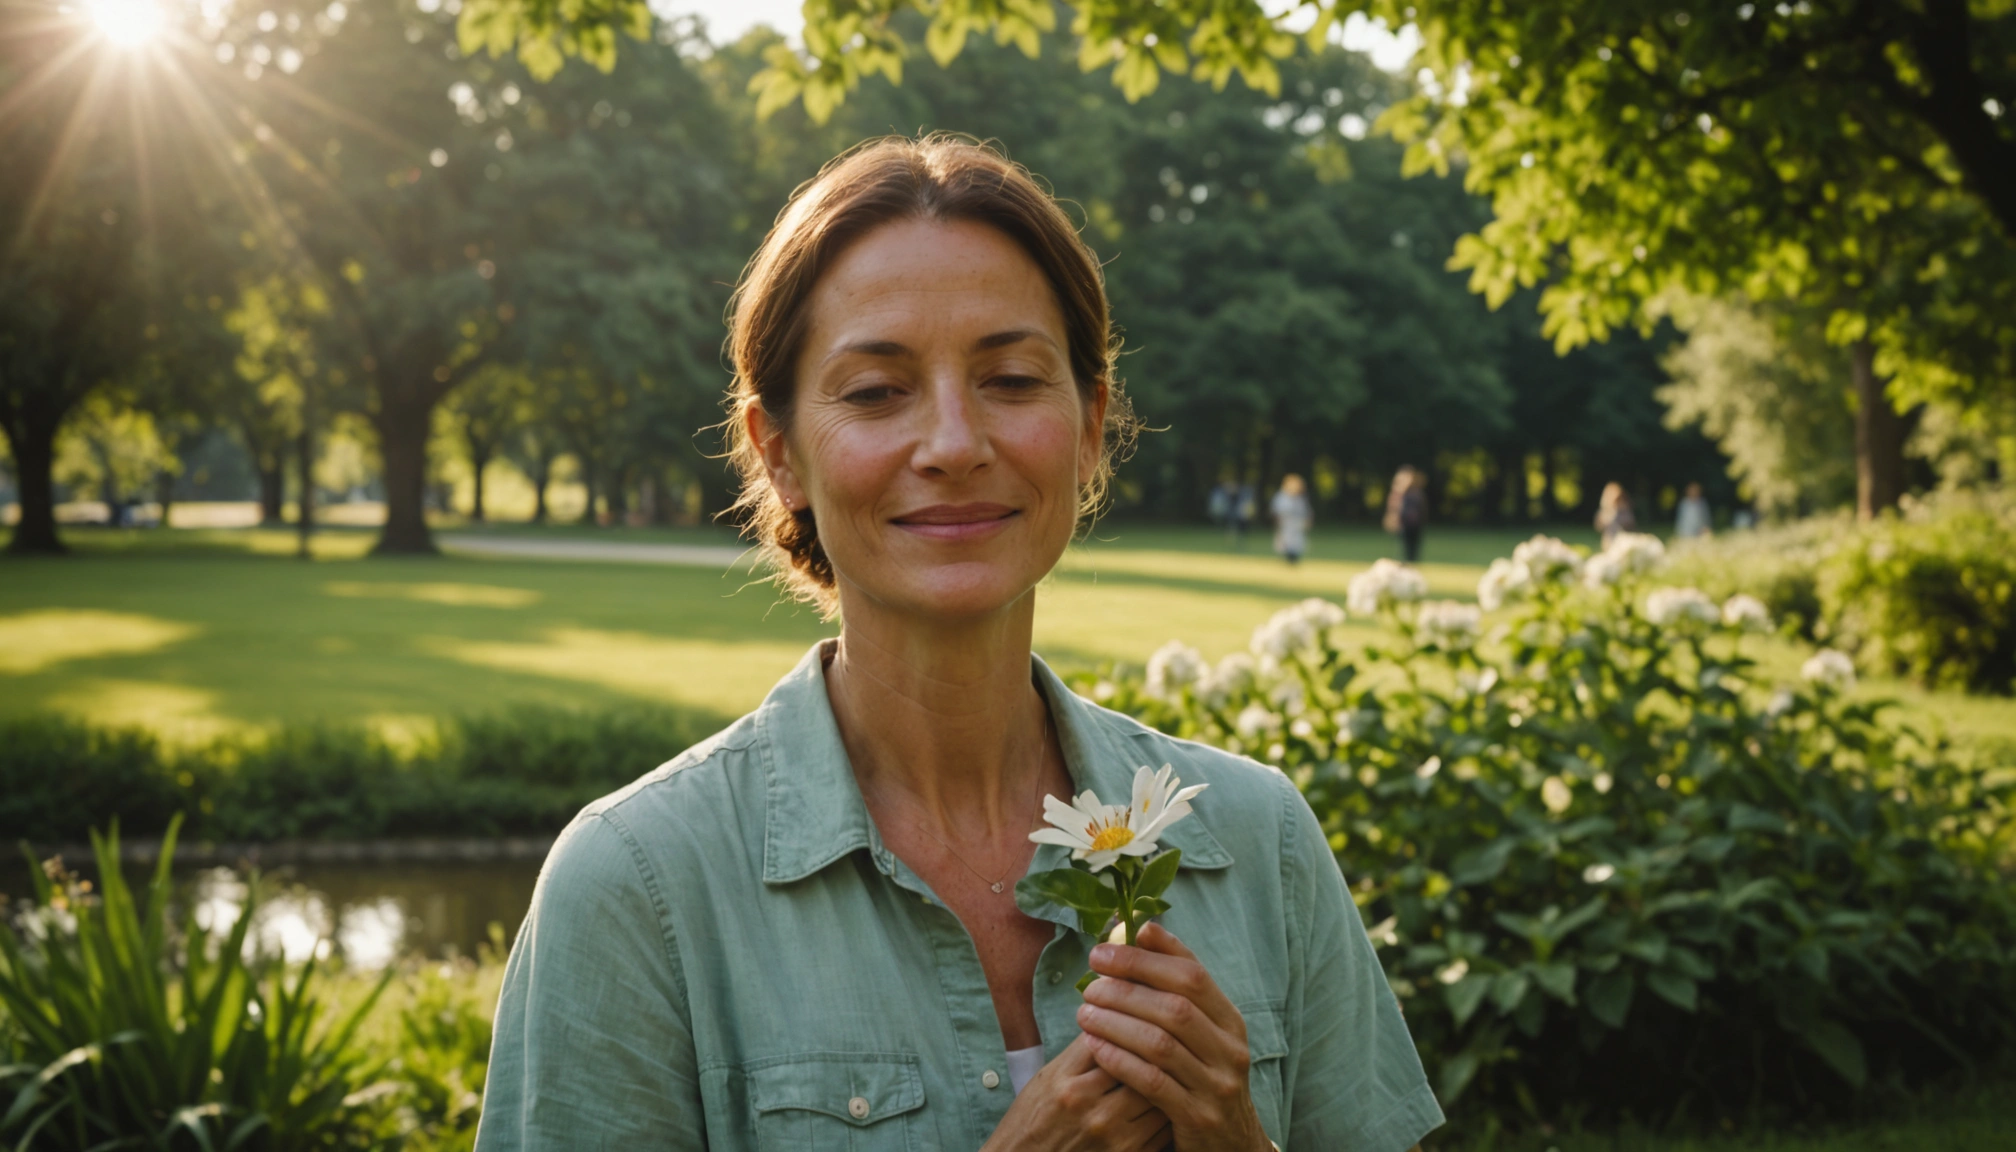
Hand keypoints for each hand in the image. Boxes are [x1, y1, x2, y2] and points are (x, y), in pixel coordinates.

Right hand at [980, 1034, 1170, 1151]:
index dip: (1133, 1021)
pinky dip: (1170, 1110)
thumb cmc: (1034, 1121)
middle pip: (1141, 1065)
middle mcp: (1090, 1109)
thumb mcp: (1047, 1079)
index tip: (1145, 1011)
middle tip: (1172, 1035)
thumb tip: (1115, 1015)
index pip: (1112, 1040)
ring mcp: (1111, 1137)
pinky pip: (1162, 1130)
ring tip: (1177, 1065)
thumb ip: (1081, 1052)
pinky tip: (1171, 1098)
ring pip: (1158, 1096)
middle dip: (1158, 1048)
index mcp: (1067, 1084)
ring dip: (1170, 1079)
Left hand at [1075, 923, 1270, 1151]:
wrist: (1230, 1142)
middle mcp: (1230, 1049)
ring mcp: (1216, 1084)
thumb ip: (1173, 988)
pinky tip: (1094, 1046)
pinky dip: (1119, 1059)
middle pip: (1175, 1005)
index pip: (1192, 974)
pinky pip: (1151, 1081)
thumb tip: (1140, 931)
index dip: (1147, 957)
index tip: (1106, 946)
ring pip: (1160, 1042)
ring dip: (1116, 1022)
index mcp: (1230, 1020)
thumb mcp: (1200, 1033)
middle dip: (1127, 988)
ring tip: (1084, 1012)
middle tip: (1090, 982)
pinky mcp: (1197, 1115)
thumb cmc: (1200, 1075)